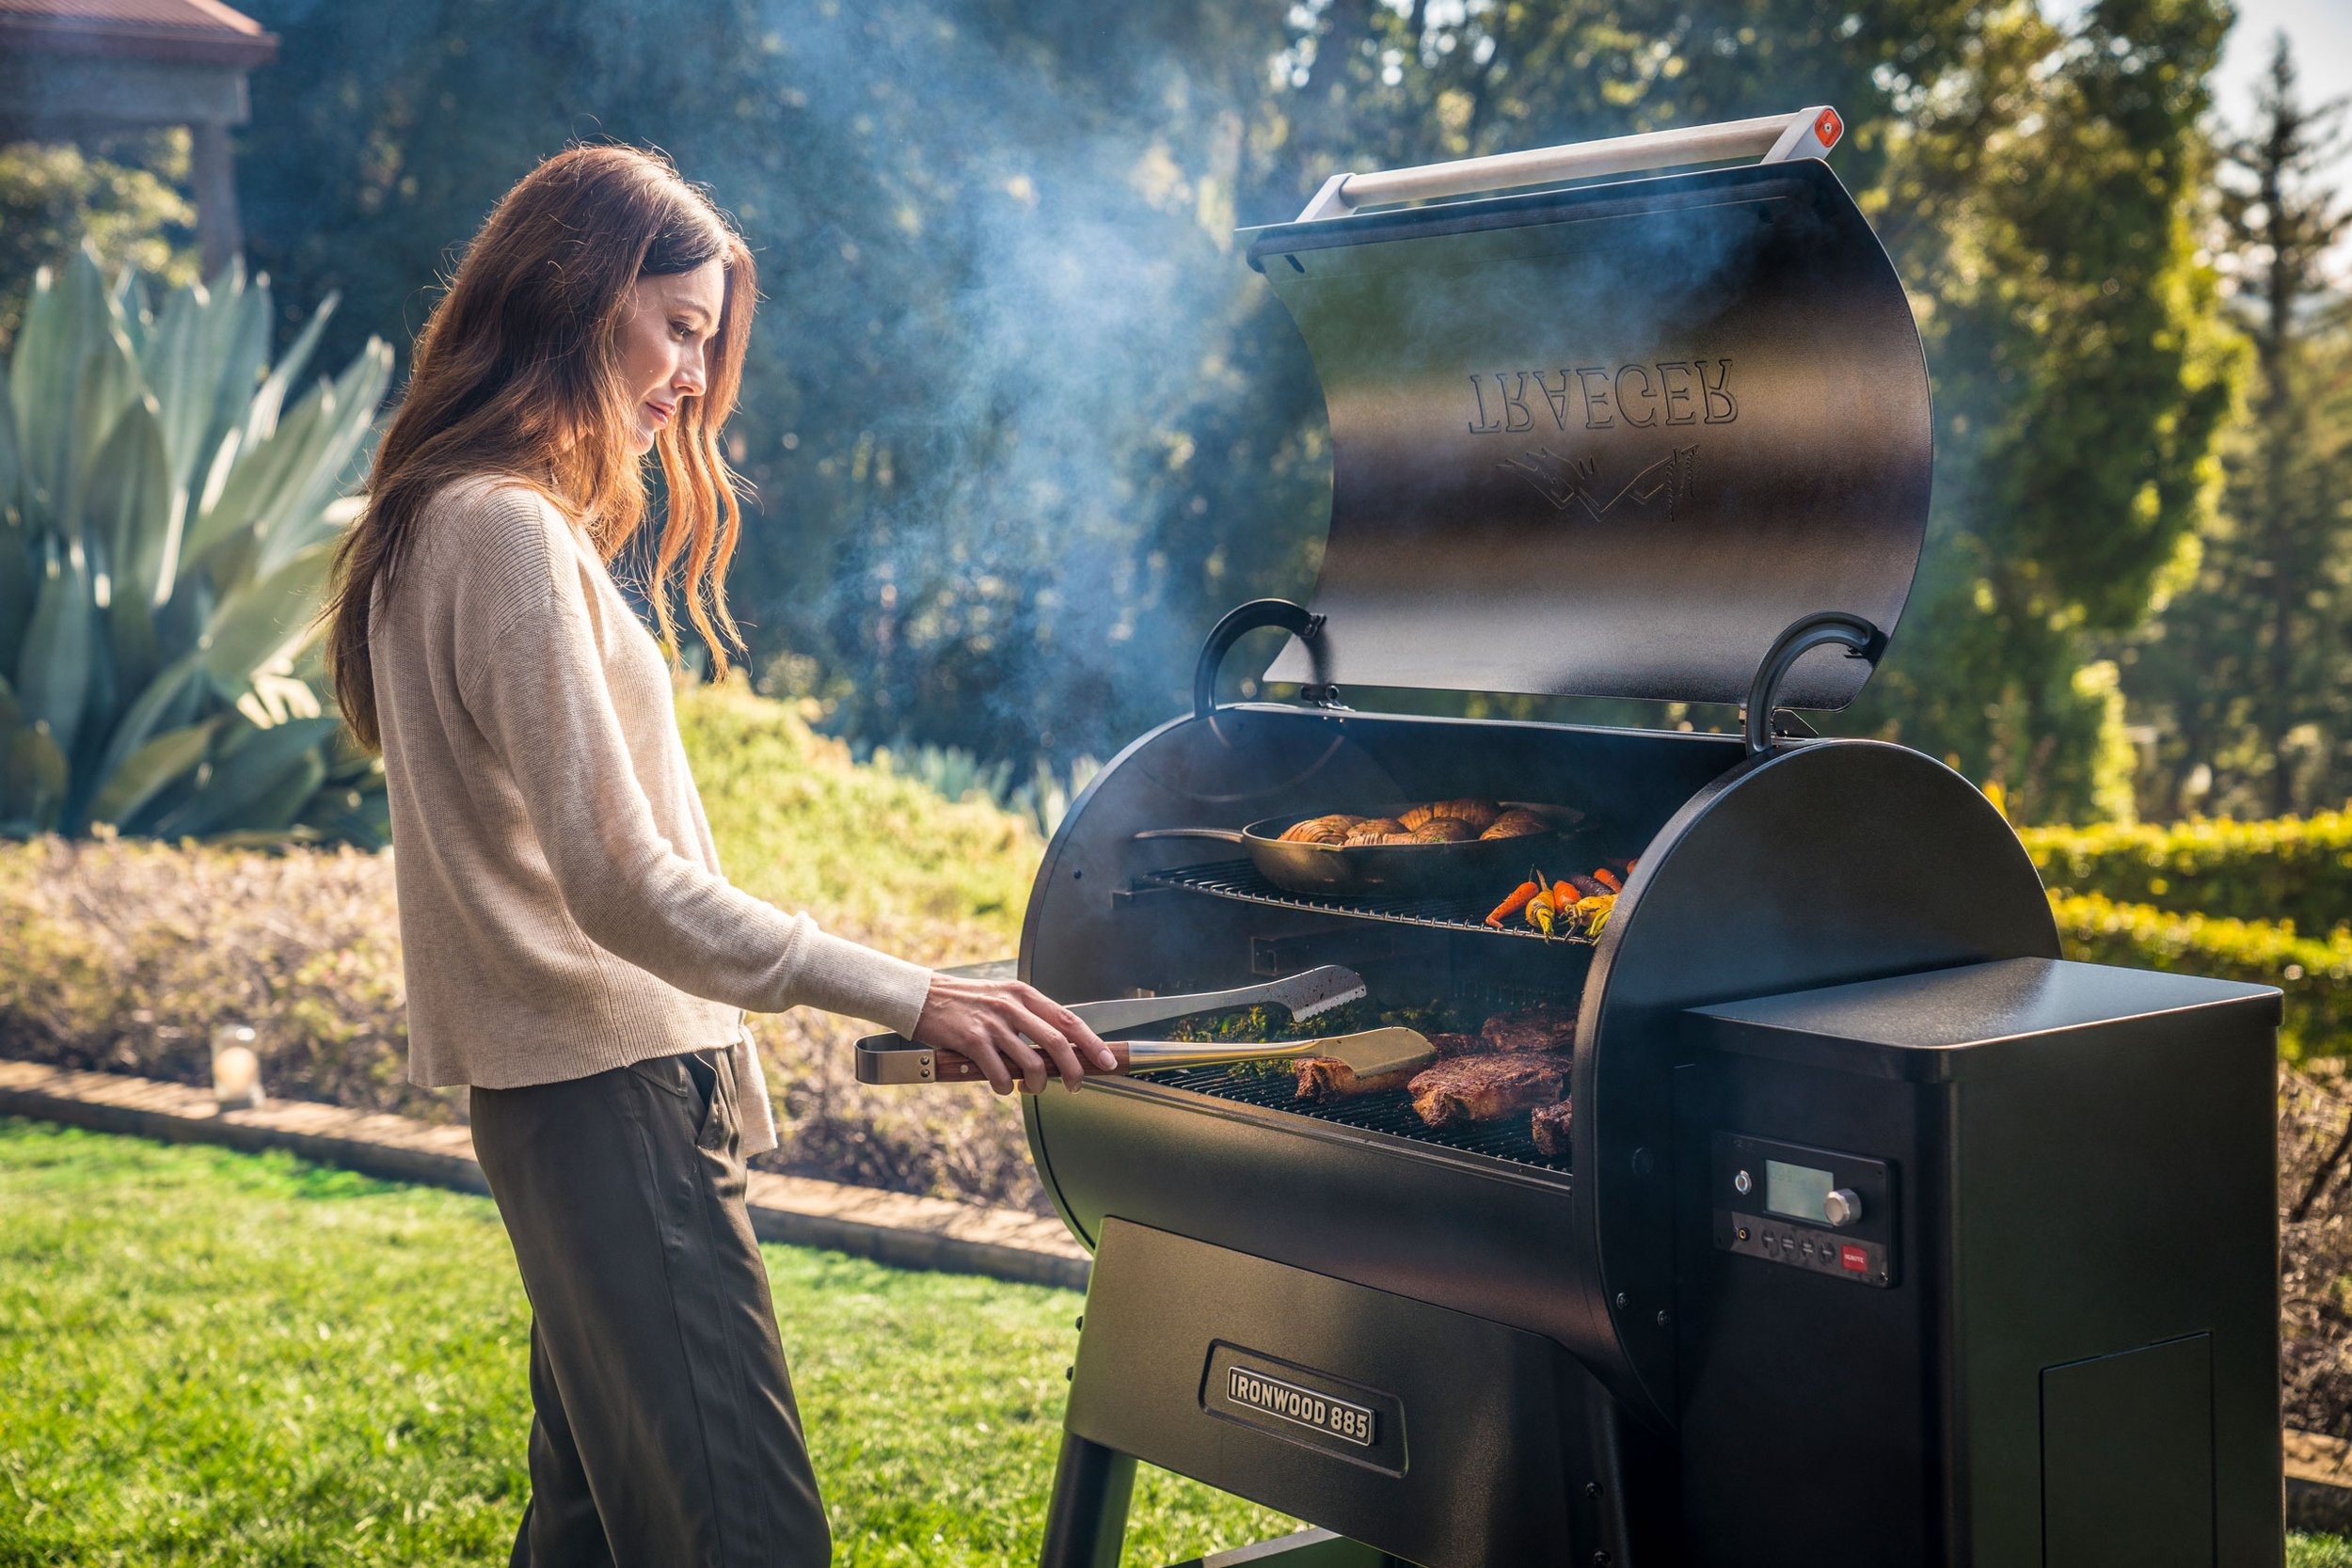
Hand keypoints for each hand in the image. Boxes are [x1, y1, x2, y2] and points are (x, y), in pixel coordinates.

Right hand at [910, 974, 1118, 1094]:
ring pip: (1032, 1063)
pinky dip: (1005, 1087)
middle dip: (1073, 1071)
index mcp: (1023, 994)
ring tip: (1031, 1089)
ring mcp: (993, 1023)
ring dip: (1037, 1085)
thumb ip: (1027, 1016)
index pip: (1068, 1019)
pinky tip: (1001, 1086)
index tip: (1107, 1061)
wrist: (921, 996)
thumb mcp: (1001, 997)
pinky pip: (999, 1074)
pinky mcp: (972, 1040)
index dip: (1092, 1043)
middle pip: (1057, 1043)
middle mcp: (1012, 1006)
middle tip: (1075, 1087)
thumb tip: (1056, 1046)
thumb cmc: (963, 1001)